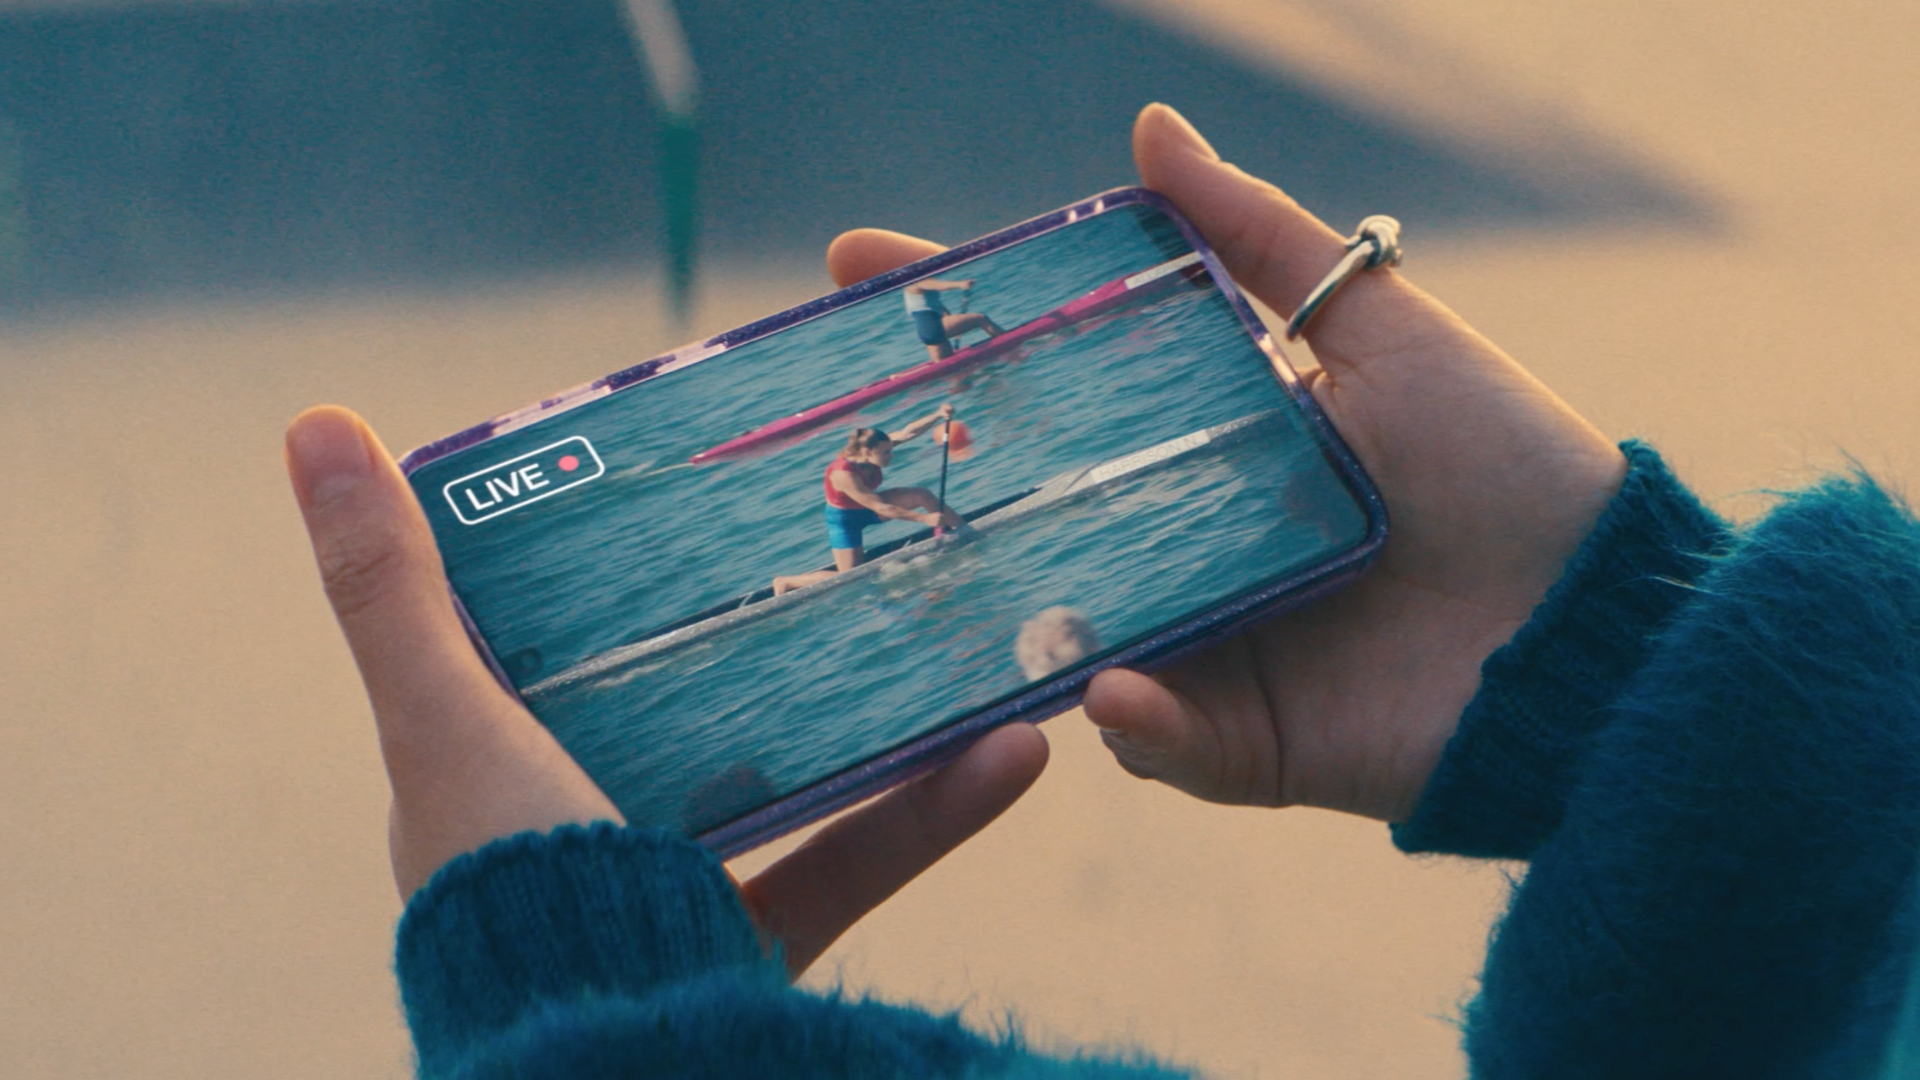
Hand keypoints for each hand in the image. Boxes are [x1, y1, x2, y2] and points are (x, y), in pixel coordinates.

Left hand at [286, 407, 1046, 973]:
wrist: (605, 1065)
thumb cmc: (508, 891)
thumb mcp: (443, 719)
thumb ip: (393, 589)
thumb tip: (315, 420)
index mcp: (492, 776)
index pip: (545, 644)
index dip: (607, 564)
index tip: (689, 481)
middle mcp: (582, 825)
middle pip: (685, 697)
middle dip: (771, 621)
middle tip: (843, 529)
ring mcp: (680, 885)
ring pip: (792, 773)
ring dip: (881, 709)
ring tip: (954, 626)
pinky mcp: (764, 943)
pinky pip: (861, 859)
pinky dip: (936, 810)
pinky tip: (1015, 748)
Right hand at [829, 103, 1623, 823]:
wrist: (1601, 627)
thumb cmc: (1504, 462)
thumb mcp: (1381, 327)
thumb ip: (1258, 239)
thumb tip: (1145, 127)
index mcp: (1205, 443)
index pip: (1059, 379)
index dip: (961, 328)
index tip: (858, 265)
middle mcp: (1184, 543)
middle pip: (1029, 509)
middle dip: (924, 476)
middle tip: (839, 435)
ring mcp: (1203, 644)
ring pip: (1061, 630)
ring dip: (1001, 608)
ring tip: (940, 567)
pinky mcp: (1240, 745)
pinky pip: (1153, 736)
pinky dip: (1131, 715)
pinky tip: (1110, 679)